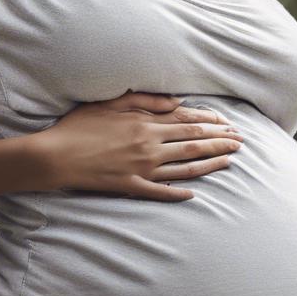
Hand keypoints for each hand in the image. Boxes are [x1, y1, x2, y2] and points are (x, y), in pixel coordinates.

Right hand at [37, 90, 243, 201]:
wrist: (55, 156)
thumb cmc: (79, 126)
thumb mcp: (111, 103)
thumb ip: (146, 101)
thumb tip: (176, 101)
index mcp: (146, 124)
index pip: (188, 122)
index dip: (212, 123)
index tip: (229, 124)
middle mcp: (150, 147)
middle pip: (193, 143)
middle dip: (220, 142)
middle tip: (241, 142)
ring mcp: (142, 170)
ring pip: (185, 167)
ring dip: (210, 164)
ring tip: (230, 161)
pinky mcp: (131, 187)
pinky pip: (161, 192)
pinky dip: (179, 193)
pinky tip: (194, 194)